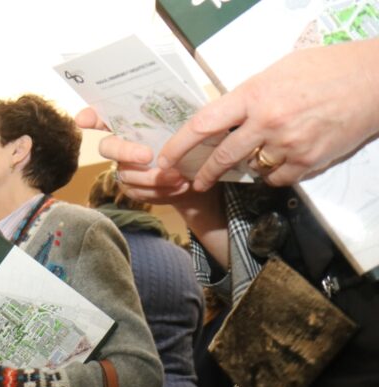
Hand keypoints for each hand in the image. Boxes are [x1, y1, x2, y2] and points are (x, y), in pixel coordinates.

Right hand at [75, 107, 191, 202]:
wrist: (198, 174)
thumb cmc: (189, 143)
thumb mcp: (188, 124)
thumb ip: (180, 115)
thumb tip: (189, 105)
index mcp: (131, 124)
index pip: (103, 116)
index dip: (90, 117)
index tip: (83, 119)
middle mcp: (121, 145)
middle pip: (107, 147)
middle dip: (126, 152)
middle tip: (148, 156)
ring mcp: (124, 169)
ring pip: (126, 174)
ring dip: (153, 177)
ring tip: (179, 176)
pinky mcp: (132, 189)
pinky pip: (139, 193)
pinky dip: (162, 191)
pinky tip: (181, 186)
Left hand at [158, 40, 378, 191]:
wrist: (372, 80)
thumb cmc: (324, 70)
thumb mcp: (276, 73)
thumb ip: (247, 98)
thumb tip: (223, 119)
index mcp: (254, 95)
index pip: (204, 124)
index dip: (179, 145)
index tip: (165, 159)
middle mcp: (267, 121)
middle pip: (222, 157)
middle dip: (204, 173)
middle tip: (196, 180)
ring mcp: (287, 143)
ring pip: (250, 169)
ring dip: (246, 167)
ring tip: (256, 154)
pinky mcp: (307, 161)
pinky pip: (276, 178)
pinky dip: (273, 173)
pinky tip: (280, 159)